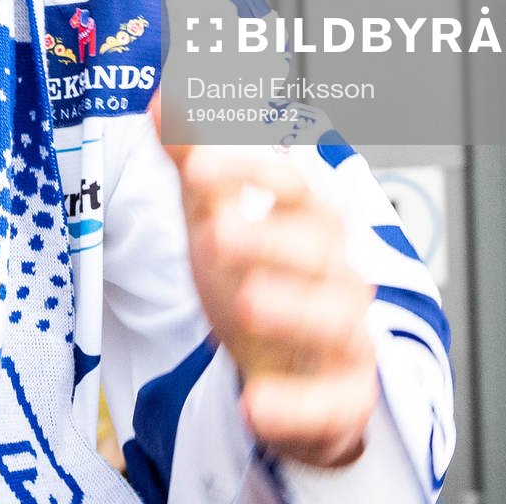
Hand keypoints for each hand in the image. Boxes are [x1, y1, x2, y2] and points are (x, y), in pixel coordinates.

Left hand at [152, 100, 377, 468]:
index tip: (197, 166)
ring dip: (293, 309)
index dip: (249, 171)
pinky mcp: (344, 396)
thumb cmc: (259, 276)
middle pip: (315, 248)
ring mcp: (346, 334)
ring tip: (246, 304)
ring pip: (335, 319)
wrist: (288, 364)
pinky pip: (331, 403)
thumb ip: (194, 159)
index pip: (292, 185)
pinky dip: (297, 405)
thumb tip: (160, 99)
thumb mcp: (218, 215)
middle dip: (268, 238)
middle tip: (215, 232)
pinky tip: (255, 403)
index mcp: (308, 220)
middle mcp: (337, 271)